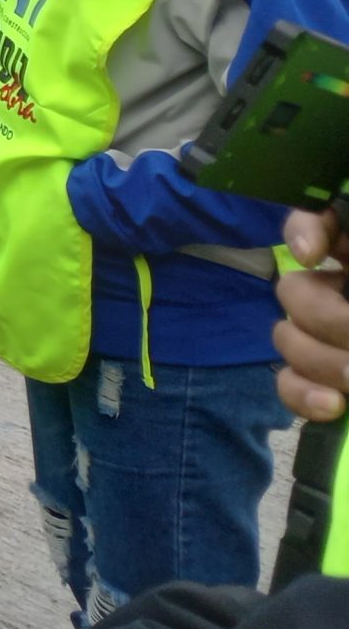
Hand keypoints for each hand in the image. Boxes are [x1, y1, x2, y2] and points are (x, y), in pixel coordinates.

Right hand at [276, 207, 348, 422]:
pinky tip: (335, 405)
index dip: (306, 228)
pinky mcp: (325, 387)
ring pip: (288, 336)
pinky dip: (305, 393)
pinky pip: (289, 383)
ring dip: (320, 359)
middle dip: (325, 316)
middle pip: (296, 289)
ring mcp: (334, 344)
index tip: (314, 254)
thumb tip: (340, 274)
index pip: (324, 223)